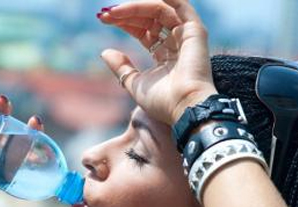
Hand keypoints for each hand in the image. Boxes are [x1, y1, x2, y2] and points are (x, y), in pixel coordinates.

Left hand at [98, 0, 218, 124]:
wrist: (183, 106)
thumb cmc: (162, 101)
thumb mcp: (134, 83)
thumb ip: (121, 67)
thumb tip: (104, 52)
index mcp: (165, 54)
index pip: (143, 30)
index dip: (124, 22)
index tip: (103, 20)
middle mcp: (176, 42)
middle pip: (149, 18)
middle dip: (126, 13)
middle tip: (105, 15)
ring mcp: (186, 35)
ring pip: (160, 10)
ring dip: (136, 7)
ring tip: (114, 11)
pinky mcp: (194, 31)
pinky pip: (180, 5)